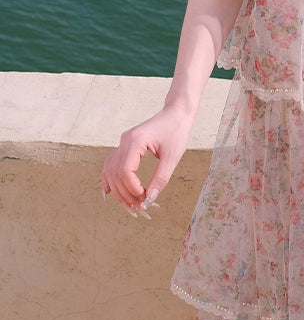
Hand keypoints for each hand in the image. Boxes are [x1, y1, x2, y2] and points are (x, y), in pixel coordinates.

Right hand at [101, 104, 193, 218]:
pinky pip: (112, 164)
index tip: (144, 198)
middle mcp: (125, 140)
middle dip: (125, 193)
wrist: (177, 113)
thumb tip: (150, 199)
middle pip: (115, 173)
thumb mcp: (172, 156)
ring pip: (110, 170)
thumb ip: (161, 178)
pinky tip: (112, 192)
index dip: (132, 188)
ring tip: (131, 203)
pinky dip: (111, 178)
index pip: (125, 171)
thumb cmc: (177, 131)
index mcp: (135, 140)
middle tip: (138, 207)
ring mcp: (123, 142)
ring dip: (118, 189)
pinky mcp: (126, 145)